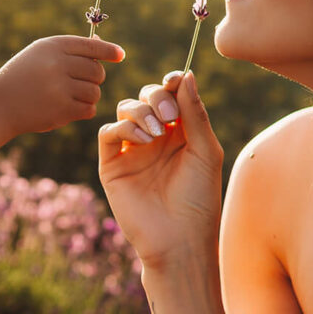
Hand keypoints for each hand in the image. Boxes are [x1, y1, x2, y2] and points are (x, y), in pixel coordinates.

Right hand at [0, 35, 124, 135]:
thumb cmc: (22, 76)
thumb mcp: (40, 54)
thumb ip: (70, 51)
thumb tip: (107, 49)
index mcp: (53, 46)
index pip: (91, 46)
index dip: (109, 51)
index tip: (120, 55)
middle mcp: (58, 64)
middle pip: (97, 72)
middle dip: (94, 79)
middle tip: (80, 83)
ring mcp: (60, 87)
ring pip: (94, 92)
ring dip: (88, 96)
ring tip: (71, 96)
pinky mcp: (61, 109)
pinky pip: (89, 109)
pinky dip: (83, 110)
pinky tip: (70, 108)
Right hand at [97, 69, 225, 264]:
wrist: (179, 239)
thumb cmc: (199, 199)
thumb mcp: (205, 151)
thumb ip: (195, 113)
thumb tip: (186, 74)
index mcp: (181, 134)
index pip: (170, 96)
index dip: (171, 83)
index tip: (175, 80)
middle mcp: (155, 139)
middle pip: (146, 97)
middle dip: (156, 96)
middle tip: (168, 115)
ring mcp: (132, 151)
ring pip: (124, 109)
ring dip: (140, 111)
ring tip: (156, 132)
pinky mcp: (112, 166)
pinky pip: (107, 133)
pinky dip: (123, 128)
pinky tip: (142, 141)